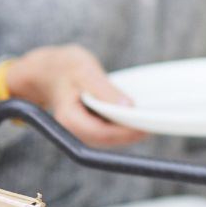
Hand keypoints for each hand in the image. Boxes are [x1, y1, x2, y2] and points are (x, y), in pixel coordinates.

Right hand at [4, 44, 148, 148]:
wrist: (48, 69)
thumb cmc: (65, 66)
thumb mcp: (84, 70)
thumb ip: (104, 89)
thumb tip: (128, 106)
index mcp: (69, 118)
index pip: (101, 133)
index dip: (125, 133)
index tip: (146, 126)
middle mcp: (75, 129)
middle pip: (108, 140)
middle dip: (132, 133)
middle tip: (157, 123)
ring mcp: (83, 129)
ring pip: (111, 138)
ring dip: (130, 131)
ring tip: (151, 118)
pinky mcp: (90, 125)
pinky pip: (110, 131)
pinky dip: (124, 125)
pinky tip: (138, 115)